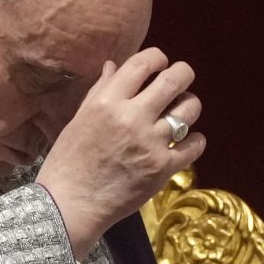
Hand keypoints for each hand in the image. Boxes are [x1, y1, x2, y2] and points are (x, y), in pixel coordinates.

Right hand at [36, 47, 204, 258]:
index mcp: (108, 102)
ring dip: (189, 106)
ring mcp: (151, 143)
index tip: (159, 64)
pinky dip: (195, 141)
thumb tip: (114, 66)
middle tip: (181, 79)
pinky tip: (186, 142)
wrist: (69, 204)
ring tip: (181, 112)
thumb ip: (100, 90)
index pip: (143, 63)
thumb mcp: (78, 119)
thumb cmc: (68, 161)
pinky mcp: (163, 167)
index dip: (157, 58)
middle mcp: (132, 117)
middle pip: (175, 80)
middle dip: (183, 73)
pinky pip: (194, 145)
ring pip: (189, 110)